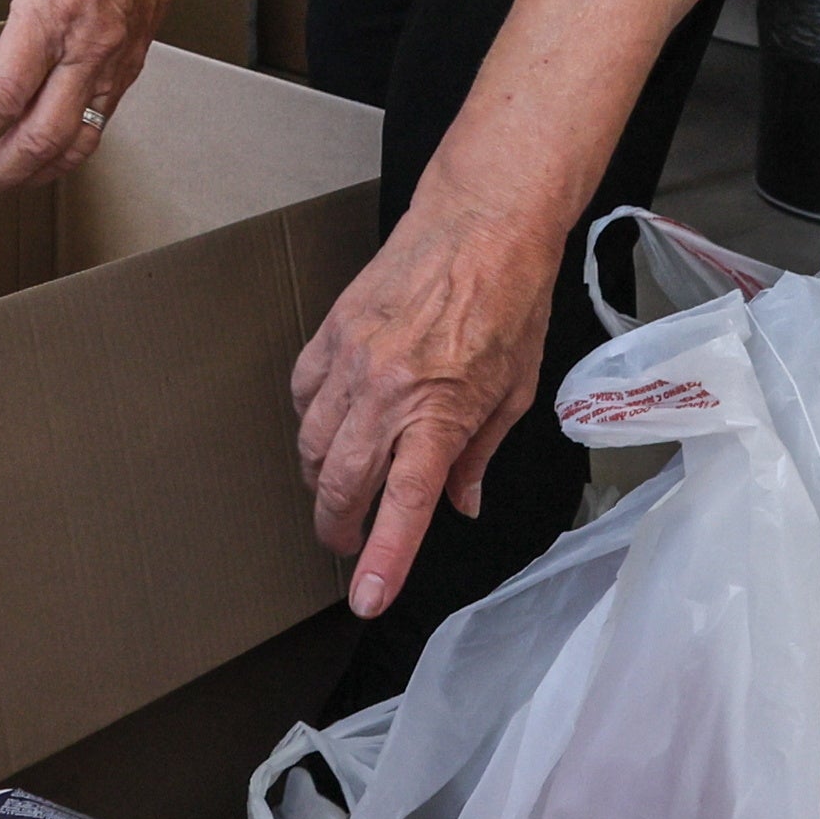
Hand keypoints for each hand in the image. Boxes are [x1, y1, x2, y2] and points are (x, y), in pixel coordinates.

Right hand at [293, 190, 556, 617]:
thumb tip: (460, 503)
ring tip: (340, 491)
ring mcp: (352, 359)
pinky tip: (329, 428)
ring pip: (312, 445)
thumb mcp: (517, 390)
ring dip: (322, 481)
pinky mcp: (332, 331)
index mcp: (441, 413)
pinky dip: (310, 423)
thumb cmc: (510, 299)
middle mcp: (387, 391)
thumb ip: (480, 454)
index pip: (403, 506)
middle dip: (339, 528)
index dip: (383, 560)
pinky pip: (302, 396)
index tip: (367, 597)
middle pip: (341, 485)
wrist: (481, 221)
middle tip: (347, 544)